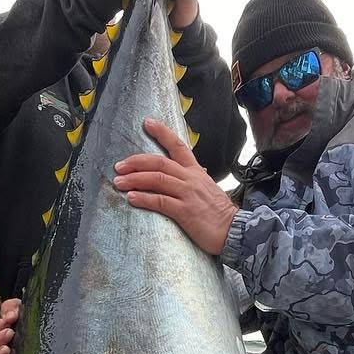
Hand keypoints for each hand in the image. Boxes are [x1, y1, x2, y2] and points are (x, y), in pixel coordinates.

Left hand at [113, 119, 237, 254]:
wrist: (234, 230)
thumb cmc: (218, 213)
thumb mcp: (206, 189)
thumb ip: (192, 180)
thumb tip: (182, 175)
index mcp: (195, 171)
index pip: (178, 145)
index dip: (162, 133)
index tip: (147, 123)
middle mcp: (190, 178)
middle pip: (159, 162)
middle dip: (136, 162)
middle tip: (119, 166)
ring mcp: (188, 194)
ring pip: (157, 179)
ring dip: (135, 179)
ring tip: (119, 182)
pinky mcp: (185, 211)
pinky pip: (161, 201)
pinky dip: (144, 198)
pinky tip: (131, 198)